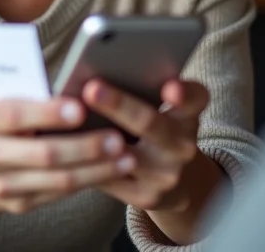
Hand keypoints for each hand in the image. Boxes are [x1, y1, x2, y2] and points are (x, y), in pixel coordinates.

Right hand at [0, 97, 137, 217]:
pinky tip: (112, 171)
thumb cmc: (2, 123)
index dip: (48, 113)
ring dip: (97, 168)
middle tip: (117, 137)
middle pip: (43, 152)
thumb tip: (80, 87)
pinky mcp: (19, 204)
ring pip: (57, 178)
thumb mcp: (6, 102)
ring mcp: (1, 184)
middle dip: (84, 146)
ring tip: (125, 156)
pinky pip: (61, 193)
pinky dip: (91, 180)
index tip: (81, 108)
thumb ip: (34, 96)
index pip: (15, 115)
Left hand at [82, 78, 209, 212]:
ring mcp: (167, 175)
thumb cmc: (152, 130)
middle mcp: (183, 145)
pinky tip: (68, 147)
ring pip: (128, 157)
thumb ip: (141, 88)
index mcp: (187, 115)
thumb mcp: (160, 108)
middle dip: (119, 105)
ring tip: (73, 121)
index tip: (170, 87)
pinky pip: (112, 179)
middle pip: (151, 123)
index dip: (185, 93)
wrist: (172, 181)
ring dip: (99, 140)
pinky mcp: (148, 197)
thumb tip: (98, 67)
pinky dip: (89, 162)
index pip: (195, 99)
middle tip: (92, 88)